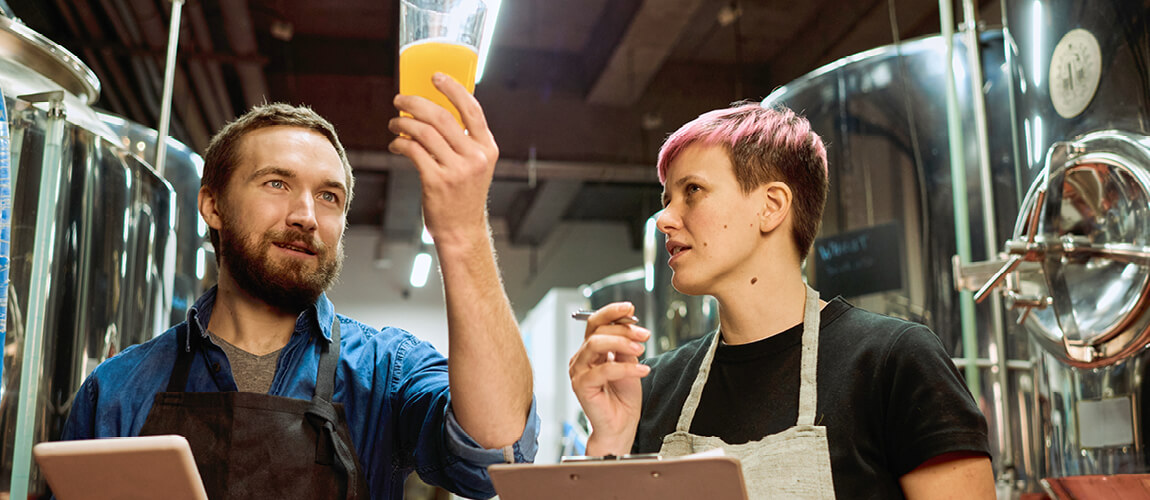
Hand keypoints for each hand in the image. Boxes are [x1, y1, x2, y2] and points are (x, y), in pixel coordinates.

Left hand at [389, 73, 497, 248]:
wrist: (462, 230)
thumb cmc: (463, 195)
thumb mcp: (474, 166)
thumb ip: (463, 141)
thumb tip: (434, 112)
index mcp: (487, 148)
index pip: (472, 109)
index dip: (453, 88)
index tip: (435, 76)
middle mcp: (475, 157)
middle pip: (442, 117)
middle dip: (416, 103)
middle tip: (400, 99)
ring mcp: (457, 170)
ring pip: (424, 132)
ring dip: (403, 123)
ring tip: (393, 123)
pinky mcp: (437, 182)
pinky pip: (413, 151)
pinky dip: (400, 143)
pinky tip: (395, 144)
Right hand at [568, 302, 650, 455]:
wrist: (621, 426)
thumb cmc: (623, 399)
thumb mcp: (629, 363)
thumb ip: (625, 345)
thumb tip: (630, 325)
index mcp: (591, 351)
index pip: (595, 322)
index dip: (612, 312)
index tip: (630, 308)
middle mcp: (581, 358)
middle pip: (596, 330)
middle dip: (623, 329)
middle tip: (644, 335)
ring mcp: (579, 372)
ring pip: (595, 344)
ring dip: (622, 342)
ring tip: (641, 350)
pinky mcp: (581, 386)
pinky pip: (604, 369)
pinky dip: (626, 368)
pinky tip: (642, 370)